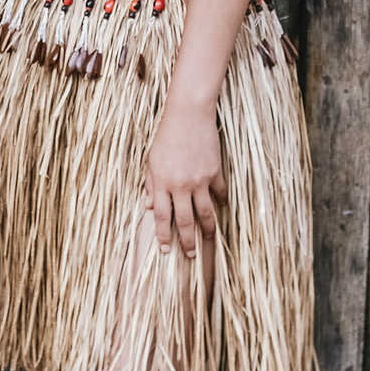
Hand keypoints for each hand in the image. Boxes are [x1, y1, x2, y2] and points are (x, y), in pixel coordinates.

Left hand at [146, 102, 225, 259]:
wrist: (188, 115)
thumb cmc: (165, 135)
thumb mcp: (151, 160)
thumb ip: (150, 184)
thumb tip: (149, 207)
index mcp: (162, 182)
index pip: (162, 216)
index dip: (164, 235)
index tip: (166, 250)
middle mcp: (181, 185)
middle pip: (185, 220)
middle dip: (188, 241)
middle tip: (190, 256)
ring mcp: (200, 180)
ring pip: (205, 213)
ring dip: (207, 229)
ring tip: (208, 239)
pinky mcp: (215, 171)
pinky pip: (220, 193)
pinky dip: (220, 201)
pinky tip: (220, 207)